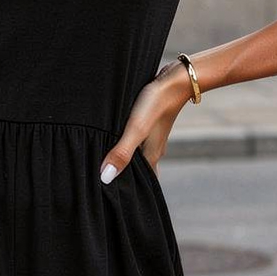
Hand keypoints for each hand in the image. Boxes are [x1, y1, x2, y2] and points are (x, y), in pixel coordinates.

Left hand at [98, 63, 192, 182]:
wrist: (176, 79)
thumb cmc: (156, 104)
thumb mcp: (136, 129)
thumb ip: (122, 152)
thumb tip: (105, 178)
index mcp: (151, 157)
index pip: (139, 183)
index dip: (124, 189)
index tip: (108, 196)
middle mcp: (152, 150)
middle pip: (137, 170)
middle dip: (123, 177)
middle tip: (100, 182)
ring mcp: (151, 137)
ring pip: (136, 155)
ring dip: (123, 159)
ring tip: (102, 163)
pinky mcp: (149, 123)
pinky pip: (135, 140)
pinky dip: (125, 144)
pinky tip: (114, 139)